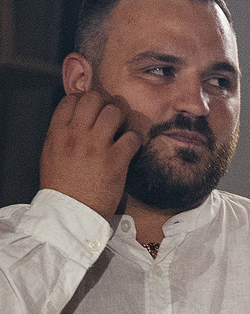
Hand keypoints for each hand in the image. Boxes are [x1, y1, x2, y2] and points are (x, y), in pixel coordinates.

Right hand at [39, 89, 139, 220]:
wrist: (71, 214)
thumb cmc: (61, 187)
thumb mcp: (51, 155)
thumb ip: (61, 134)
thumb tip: (73, 121)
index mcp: (57, 133)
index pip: (71, 99)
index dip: (84, 98)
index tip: (92, 107)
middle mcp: (76, 135)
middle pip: (93, 98)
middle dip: (105, 101)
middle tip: (111, 111)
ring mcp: (96, 147)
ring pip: (113, 112)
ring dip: (121, 116)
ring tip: (122, 127)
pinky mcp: (116, 161)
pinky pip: (131, 137)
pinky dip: (134, 139)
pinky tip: (131, 146)